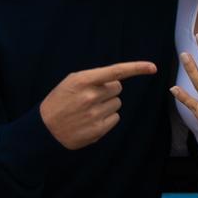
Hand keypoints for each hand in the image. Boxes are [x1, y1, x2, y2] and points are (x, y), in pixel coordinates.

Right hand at [40, 60, 157, 149]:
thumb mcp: (71, 82)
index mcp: (83, 80)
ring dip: (107, 105)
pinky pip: (115, 118)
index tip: (153, 68)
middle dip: (109, 91)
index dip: (137, 68)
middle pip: (118, 88)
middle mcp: (91, 96)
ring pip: (117, 104)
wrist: (45, 128)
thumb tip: (118, 79)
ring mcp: (95, 114)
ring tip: (88, 110)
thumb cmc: (60, 101)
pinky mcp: (98, 129)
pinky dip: (107, 119)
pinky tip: (90, 120)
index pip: (116, 71)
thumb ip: (94, 78)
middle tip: (91, 97)